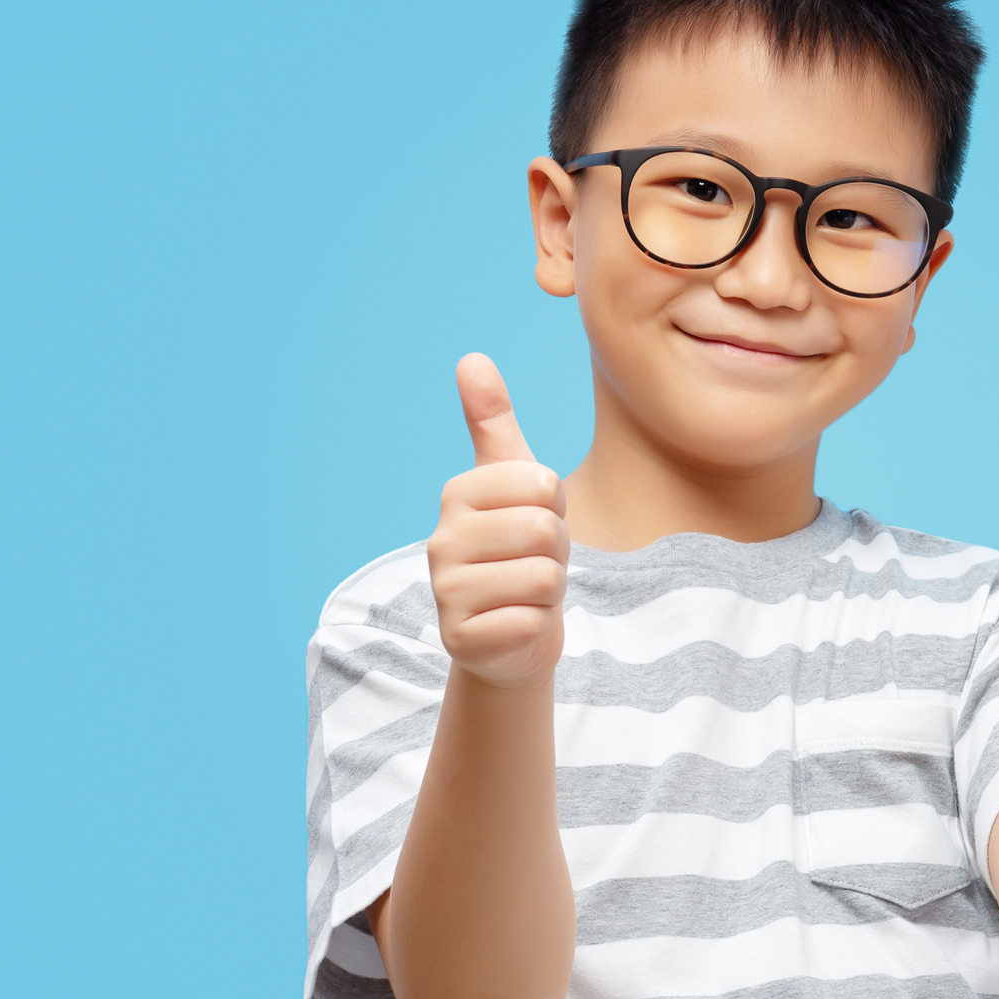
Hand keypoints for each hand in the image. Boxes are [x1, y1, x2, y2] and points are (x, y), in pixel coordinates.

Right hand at [427, 354, 568, 688]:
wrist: (508, 637)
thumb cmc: (517, 551)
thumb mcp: (511, 483)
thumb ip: (493, 423)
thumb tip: (471, 358)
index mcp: (457, 494)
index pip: (545, 485)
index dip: (557, 510)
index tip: (534, 525)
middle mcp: (441, 541)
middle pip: (545, 532)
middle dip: (557, 552)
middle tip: (534, 563)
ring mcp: (446, 593)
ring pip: (544, 578)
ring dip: (550, 591)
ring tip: (525, 593)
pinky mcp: (460, 640)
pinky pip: (531, 622)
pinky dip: (537, 627)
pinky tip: (516, 625)